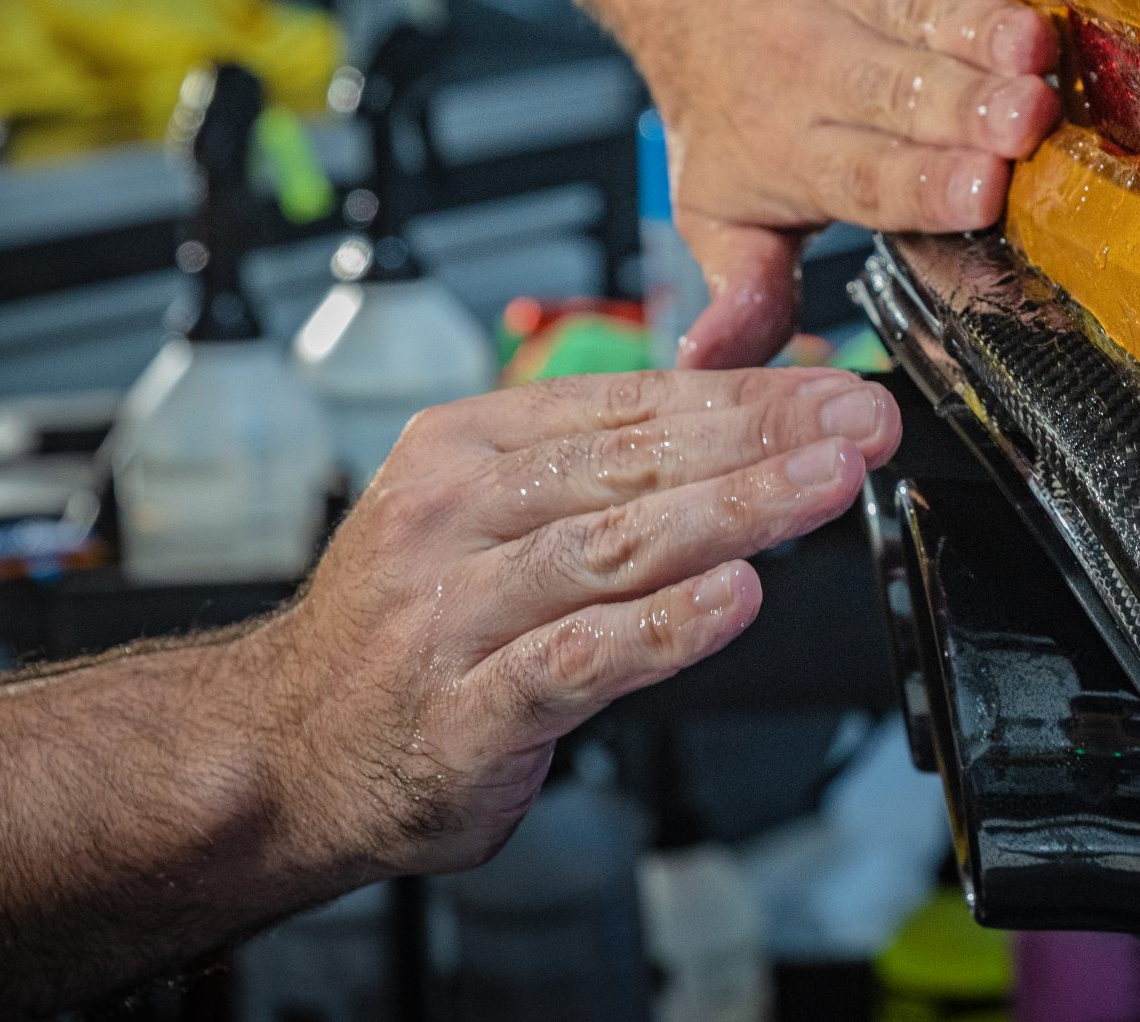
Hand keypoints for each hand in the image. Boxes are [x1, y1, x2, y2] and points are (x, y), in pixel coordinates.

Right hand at [253, 367, 898, 876]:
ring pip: (611, 546)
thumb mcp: (488, 513)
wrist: (281, 749)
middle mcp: (455, 517)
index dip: (749, 393)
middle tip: (858, 423)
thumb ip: (604, 472)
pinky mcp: (464, 711)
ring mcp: (455, 614)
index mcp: (468, 447)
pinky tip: (732, 600)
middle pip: (633, 462)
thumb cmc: (411, 626)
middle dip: (762, 436)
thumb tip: (754, 422)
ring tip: (822, 487)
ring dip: (731, 511)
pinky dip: (661, 628)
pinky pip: (575, 660)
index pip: (633, 403)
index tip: (839, 389)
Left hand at [631, 0, 1057, 367]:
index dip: (925, 186)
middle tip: (1025, 121)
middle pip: (899, 92)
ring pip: (915, 7)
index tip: (982, 194)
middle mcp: (816, 62)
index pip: (865, 176)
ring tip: (1030, 42)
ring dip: (975, 23)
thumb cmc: (725, 95)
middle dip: (967, 108)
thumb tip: (714, 366)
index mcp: (793, 148)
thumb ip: (746, 291)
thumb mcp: (715, 210)